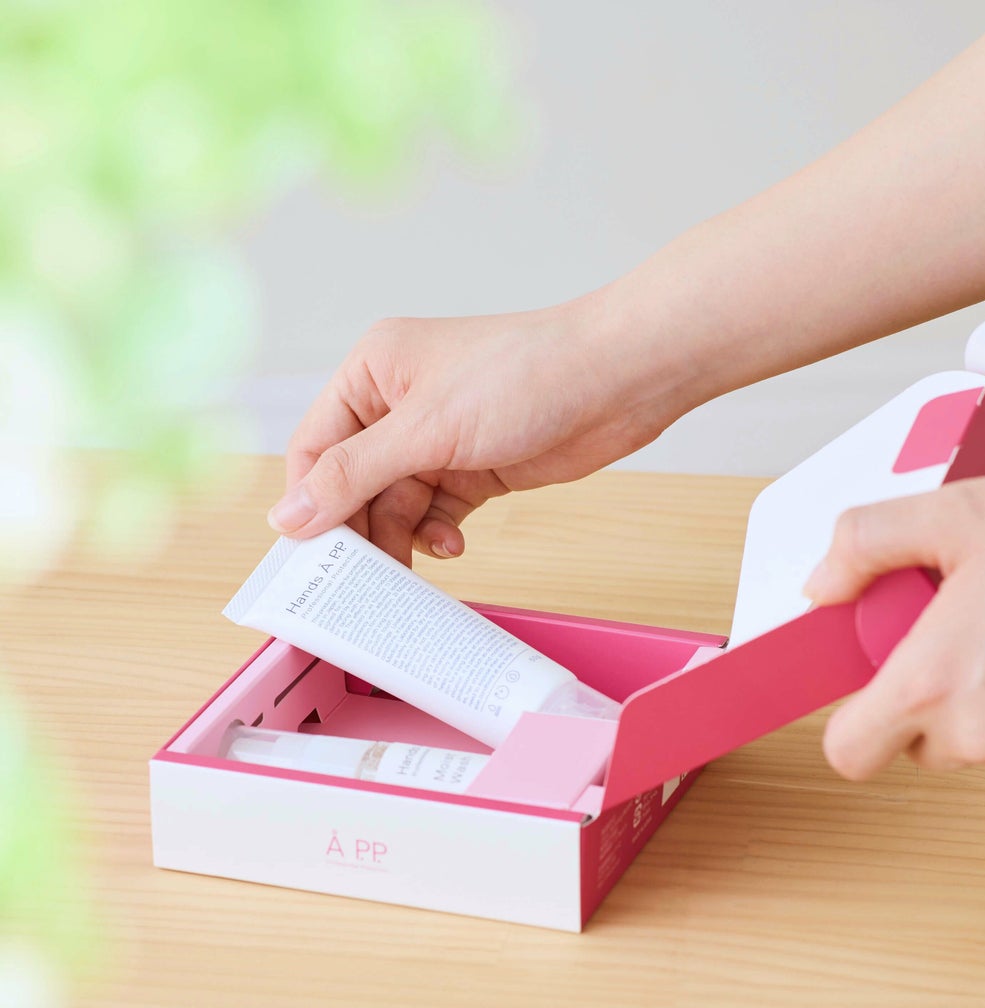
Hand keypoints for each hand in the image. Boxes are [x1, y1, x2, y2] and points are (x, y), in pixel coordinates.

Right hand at [267, 298, 690, 564]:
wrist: (619, 380)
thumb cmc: (527, 375)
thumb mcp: (427, 429)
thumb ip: (354, 474)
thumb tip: (289, 516)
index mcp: (373, 372)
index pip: (316, 446)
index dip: (309, 502)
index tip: (310, 556)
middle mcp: (399, 403)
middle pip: (354, 483)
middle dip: (359, 528)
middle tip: (359, 581)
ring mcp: (440, 439)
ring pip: (396, 504)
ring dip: (401, 539)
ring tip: (408, 574)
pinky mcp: (476, 467)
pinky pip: (436, 513)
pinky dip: (438, 535)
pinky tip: (453, 546)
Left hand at [803, 465, 984, 807]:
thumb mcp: (957, 511)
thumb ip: (867, 544)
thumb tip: (822, 585)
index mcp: (932, 682)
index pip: (849, 751)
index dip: (855, 720)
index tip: (878, 685)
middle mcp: (981, 738)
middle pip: (916, 745)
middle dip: (931, 699)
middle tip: (972, 635)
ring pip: (982, 753)